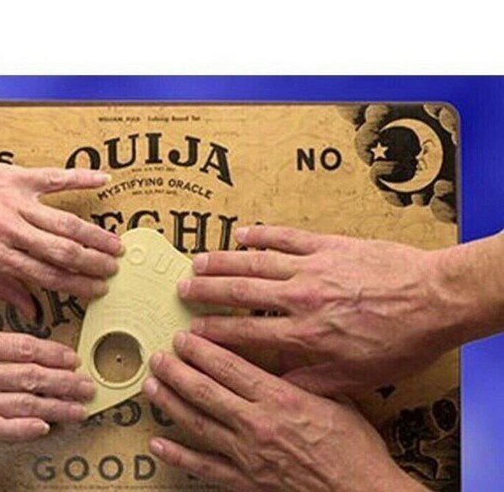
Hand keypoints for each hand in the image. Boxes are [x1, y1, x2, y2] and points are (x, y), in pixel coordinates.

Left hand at [0, 142, 123, 315]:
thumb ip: (0, 289)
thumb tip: (31, 311)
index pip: (48, 277)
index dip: (78, 285)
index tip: (98, 290)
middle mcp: (11, 231)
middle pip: (64, 252)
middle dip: (94, 263)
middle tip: (114, 269)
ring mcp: (17, 202)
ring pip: (66, 222)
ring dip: (95, 235)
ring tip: (117, 244)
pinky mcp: (18, 177)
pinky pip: (56, 177)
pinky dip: (81, 177)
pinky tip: (103, 178)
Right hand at [0, 314, 94, 442]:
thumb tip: (6, 330)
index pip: (22, 347)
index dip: (53, 353)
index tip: (72, 358)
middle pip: (29, 377)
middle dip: (64, 382)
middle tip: (88, 386)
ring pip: (20, 405)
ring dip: (54, 408)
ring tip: (79, 409)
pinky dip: (21, 431)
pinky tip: (44, 429)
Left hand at [144, 333, 424, 491]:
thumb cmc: (355, 447)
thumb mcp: (335, 398)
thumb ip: (303, 374)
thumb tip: (281, 348)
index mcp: (278, 398)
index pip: (228, 367)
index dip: (201, 350)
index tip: (184, 337)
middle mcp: (256, 423)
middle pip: (205, 391)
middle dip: (177, 371)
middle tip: (158, 356)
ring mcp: (247, 454)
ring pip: (197, 424)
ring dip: (170, 403)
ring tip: (150, 386)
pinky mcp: (246, 481)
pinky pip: (204, 467)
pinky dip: (178, 456)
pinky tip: (158, 444)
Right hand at [179, 225, 467, 394]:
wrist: (434, 299)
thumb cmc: (400, 341)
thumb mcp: (357, 376)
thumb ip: (313, 378)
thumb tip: (280, 382)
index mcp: (305, 334)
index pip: (245, 334)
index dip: (213, 333)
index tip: (192, 332)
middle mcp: (300, 298)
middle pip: (240, 293)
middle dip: (206, 292)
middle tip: (182, 290)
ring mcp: (311, 267)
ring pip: (255, 262)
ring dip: (223, 262)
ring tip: (197, 262)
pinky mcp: (327, 245)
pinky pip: (286, 237)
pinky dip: (261, 235)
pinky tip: (241, 234)